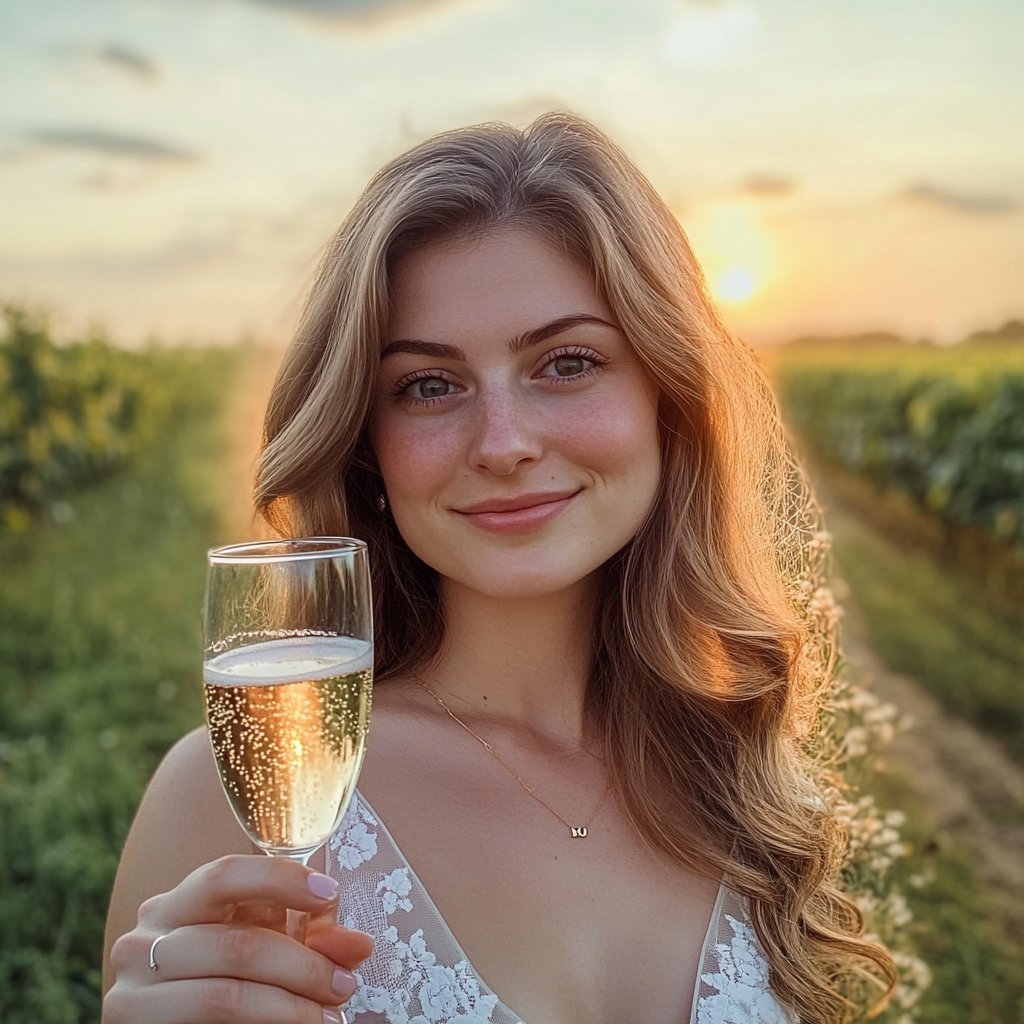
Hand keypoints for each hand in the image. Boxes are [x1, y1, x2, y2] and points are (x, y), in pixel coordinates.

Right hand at [103, 854, 372, 1023]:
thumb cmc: (229, 981)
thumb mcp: (268, 948)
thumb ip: (311, 940)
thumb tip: (359, 945)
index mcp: (176, 904)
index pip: (224, 874)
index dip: (280, 879)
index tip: (329, 892)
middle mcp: (143, 942)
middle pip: (237, 944)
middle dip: (303, 966)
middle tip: (343, 984)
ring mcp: (133, 995)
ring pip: (225, 996)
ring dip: (289, 1007)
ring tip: (328, 1017)